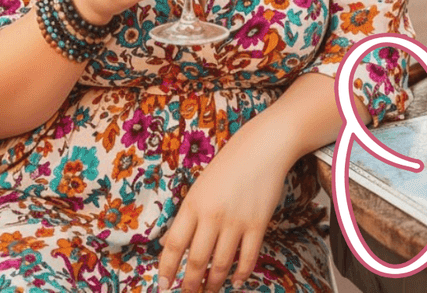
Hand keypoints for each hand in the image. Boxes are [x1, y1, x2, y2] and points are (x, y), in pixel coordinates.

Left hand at [157, 141, 289, 291]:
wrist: (263, 147)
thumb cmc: (228, 166)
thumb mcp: (199, 188)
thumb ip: (186, 217)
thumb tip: (169, 244)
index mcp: (192, 205)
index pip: (174, 245)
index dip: (167, 269)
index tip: (164, 286)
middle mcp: (212, 216)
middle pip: (196, 261)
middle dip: (190, 284)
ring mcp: (236, 221)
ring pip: (221, 264)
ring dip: (214, 283)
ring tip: (210, 290)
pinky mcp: (258, 224)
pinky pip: (248, 257)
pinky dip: (241, 273)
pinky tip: (236, 281)